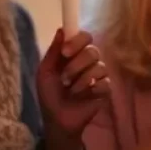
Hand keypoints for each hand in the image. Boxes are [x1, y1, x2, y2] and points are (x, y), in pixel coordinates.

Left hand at [38, 30, 111, 149]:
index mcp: (74, 55)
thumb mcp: (45, 72)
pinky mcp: (105, 90)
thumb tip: (61, 29)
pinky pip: (105, 82)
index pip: (84, 37)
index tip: (65, 52)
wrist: (57, 120)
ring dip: (82, 80)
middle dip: (77, 64)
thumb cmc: (49, 95)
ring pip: (100, 66)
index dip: (77, 41)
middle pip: (93, 51)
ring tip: (72, 91)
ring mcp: (98, 76)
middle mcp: (88, 62)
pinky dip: (93, 89)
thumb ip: (53, 51)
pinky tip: (86, 96)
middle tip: (65, 77)